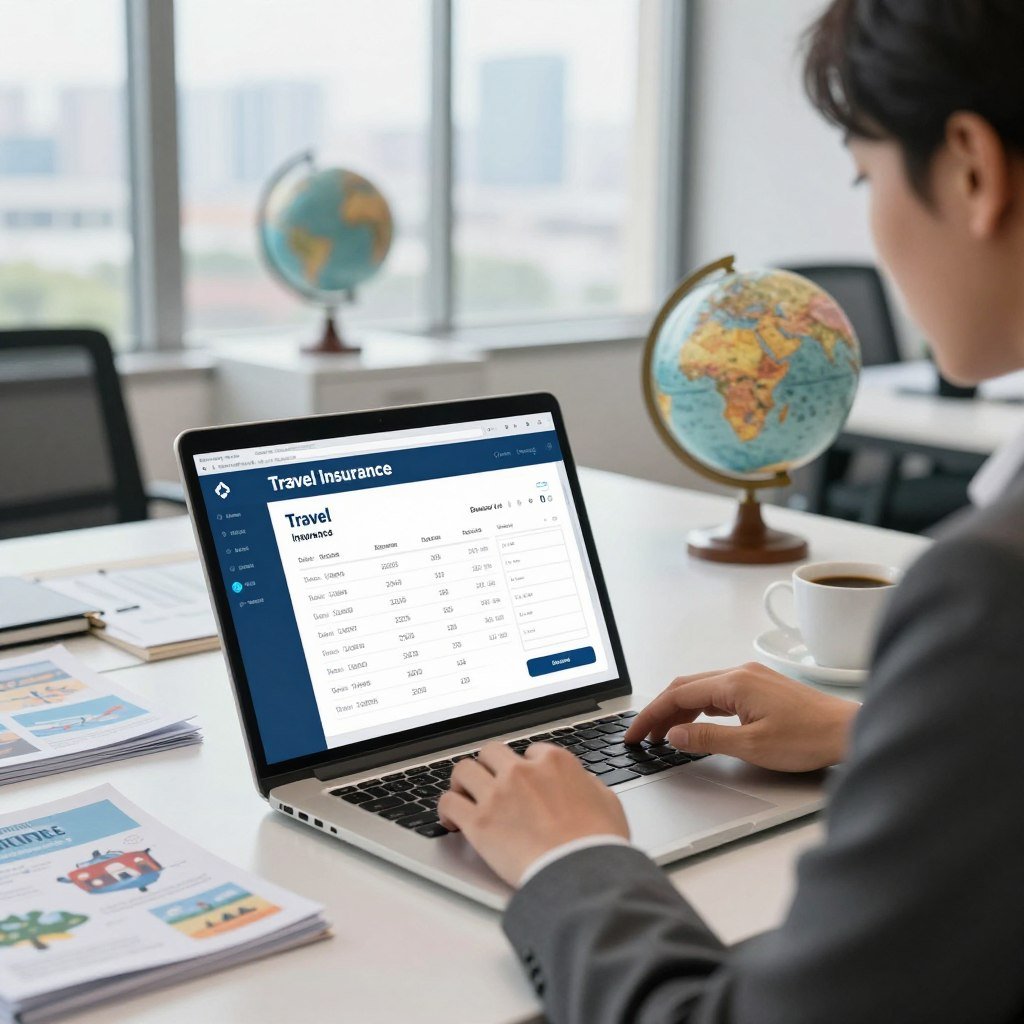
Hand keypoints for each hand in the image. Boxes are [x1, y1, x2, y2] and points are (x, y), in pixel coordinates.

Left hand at [437, 741, 628, 886]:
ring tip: (463, 795)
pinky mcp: (479, 822)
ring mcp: (497, 795)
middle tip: (488, 782)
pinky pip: (449, 803)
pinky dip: (446, 809)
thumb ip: (586, 783)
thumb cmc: (598, 844)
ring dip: (462, 782)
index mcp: (554, 762)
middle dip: (489, 766)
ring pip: (463, 770)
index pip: (530, 752)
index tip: (522, 781)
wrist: (582, 874)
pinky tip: (450, 820)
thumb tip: (578, 780)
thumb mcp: (607, 801)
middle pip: (491, 753)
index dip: (525, 767)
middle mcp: (521, 772)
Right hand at [624, 662, 858, 771]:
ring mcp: (751, 678)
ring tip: (664, 735)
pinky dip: (700, 708)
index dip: (651, 715)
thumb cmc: (809, 738)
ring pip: (702, 690)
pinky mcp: (761, 687)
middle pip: (685, 687)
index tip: (635, 734)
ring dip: (679, 711)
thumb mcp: (752, 746)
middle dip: (659, 711)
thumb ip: (708, 740)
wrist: (849, 731)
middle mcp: (740, 673)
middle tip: (643, 736)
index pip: (678, 695)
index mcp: (734, 683)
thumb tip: (674, 735)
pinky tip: (696, 725)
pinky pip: (719, 693)